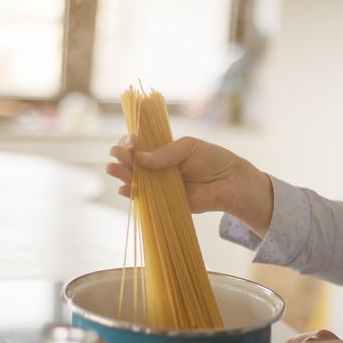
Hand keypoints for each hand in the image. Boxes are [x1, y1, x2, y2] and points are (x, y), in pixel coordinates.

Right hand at [106, 134, 273, 236]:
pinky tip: (124, 189)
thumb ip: (165, 154)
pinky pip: (145, 199)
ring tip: (113, 169)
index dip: (130, 142)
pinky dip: (133, 195)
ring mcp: (159, 185)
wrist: (230, 181)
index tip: (132, 140)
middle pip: (133, 163)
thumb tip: (140, 158)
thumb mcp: (188, 148)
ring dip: (123, 175)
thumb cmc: (212, 159)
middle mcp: (157, 168)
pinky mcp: (164, 202)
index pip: (139, 145)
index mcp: (161, 151)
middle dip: (122, 158)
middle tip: (116, 154)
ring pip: (135, 180)